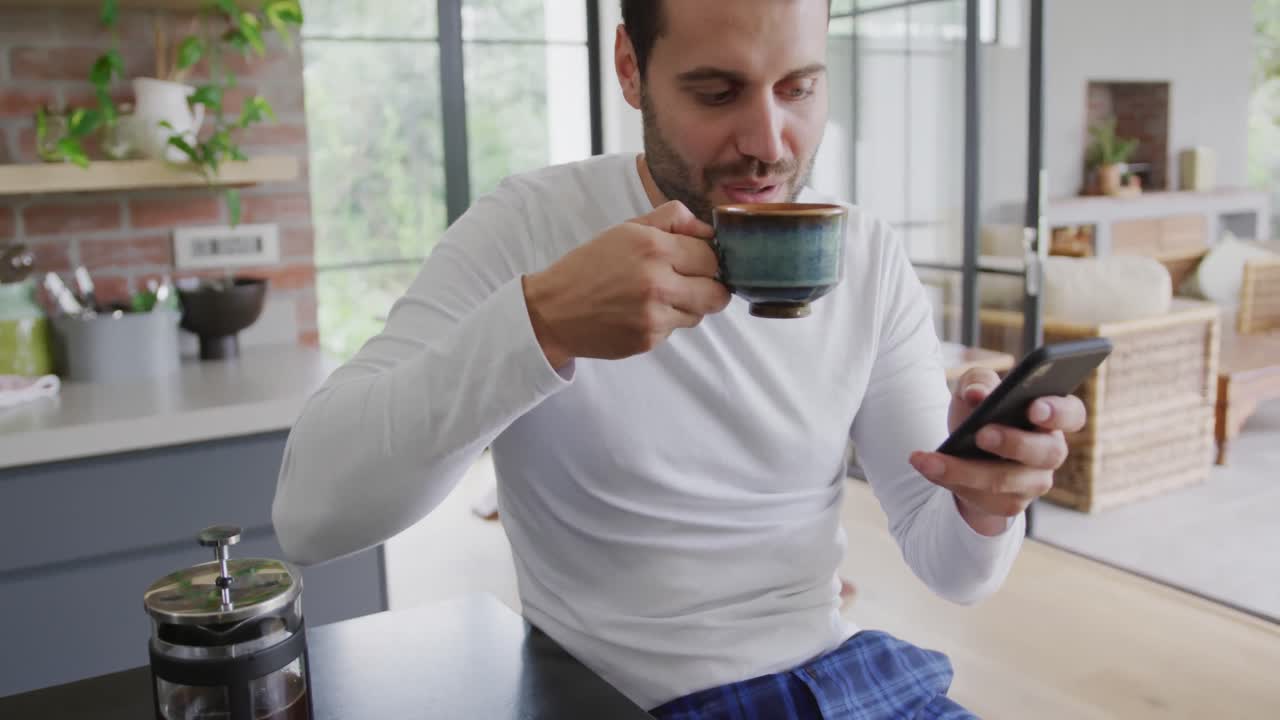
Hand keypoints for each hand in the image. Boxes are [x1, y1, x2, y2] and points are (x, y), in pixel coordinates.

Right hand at [522, 201, 731, 367]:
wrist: (553, 310)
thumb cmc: (590, 266)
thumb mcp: (627, 229)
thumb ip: (672, 219)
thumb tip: (709, 229)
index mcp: (653, 247)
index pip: (712, 256)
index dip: (707, 259)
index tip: (695, 261)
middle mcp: (657, 281)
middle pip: (717, 293)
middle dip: (709, 287)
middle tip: (690, 282)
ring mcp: (654, 315)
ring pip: (700, 313)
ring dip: (688, 305)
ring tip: (658, 296)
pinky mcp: (649, 339)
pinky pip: (676, 330)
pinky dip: (665, 321)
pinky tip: (640, 312)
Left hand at [909, 367, 1087, 535]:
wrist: (965, 452)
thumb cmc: (981, 413)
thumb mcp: (975, 390)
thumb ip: (978, 381)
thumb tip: (978, 393)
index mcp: (1051, 417)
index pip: (1072, 414)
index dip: (1059, 412)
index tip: (1034, 407)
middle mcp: (1050, 452)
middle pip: (1046, 452)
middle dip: (1014, 443)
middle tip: (983, 433)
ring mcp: (1033, 482)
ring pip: (1005, 481)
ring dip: (964, 470)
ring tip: (929, 458)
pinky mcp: (1010, 504)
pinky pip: (982, 498)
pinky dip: (950, 481)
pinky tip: (926, 466)